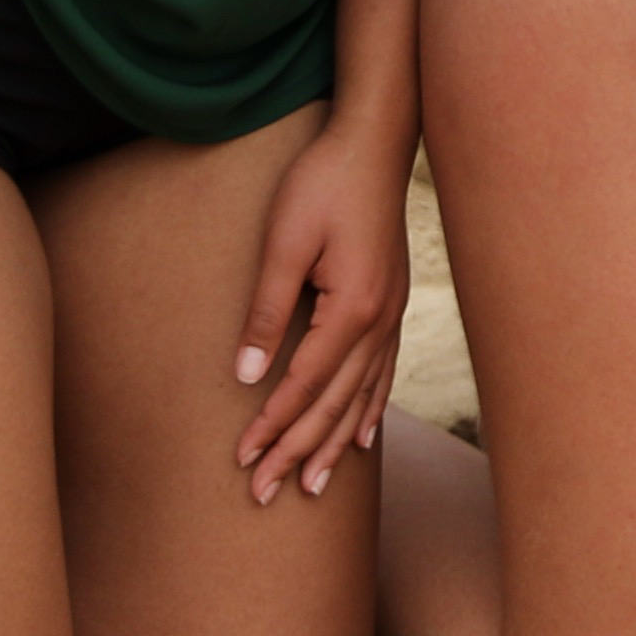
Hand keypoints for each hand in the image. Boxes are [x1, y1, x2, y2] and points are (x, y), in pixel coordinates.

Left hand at [228, 109, 416, 502]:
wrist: (374, 141)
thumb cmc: (322, 182)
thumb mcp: (284, 240)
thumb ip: (266, 309)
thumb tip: (246, 376)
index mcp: (351, 308)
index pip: (303, 385)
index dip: (272, 426)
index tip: (243, 460)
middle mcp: (378, 321)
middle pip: (334, 404)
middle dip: (299, 450)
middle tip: (266, 493)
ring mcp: (391, 315)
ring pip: (361, 397)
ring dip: (334, 443)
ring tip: (314, 485)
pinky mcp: (391, 304)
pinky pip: (381, 373)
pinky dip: (369, 410)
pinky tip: (363, 436)